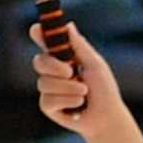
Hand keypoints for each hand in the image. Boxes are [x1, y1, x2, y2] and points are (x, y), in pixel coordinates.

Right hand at [31, 22, 124, 139]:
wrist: (106, 117)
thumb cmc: (104, 89)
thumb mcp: (94, 64)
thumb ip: (80, 46)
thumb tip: (68, 25)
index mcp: (63, 57)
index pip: (46, 42)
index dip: (38, 34)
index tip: (36, 29)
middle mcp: (53, 72)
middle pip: (39, 61)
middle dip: (53, 66)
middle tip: (70, 71)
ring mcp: (48, 89)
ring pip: (45, 83)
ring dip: (68, 88)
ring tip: (84, 93)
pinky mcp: (47, 106)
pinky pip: (48, 100)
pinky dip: (67, 101)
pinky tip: (79, 105)